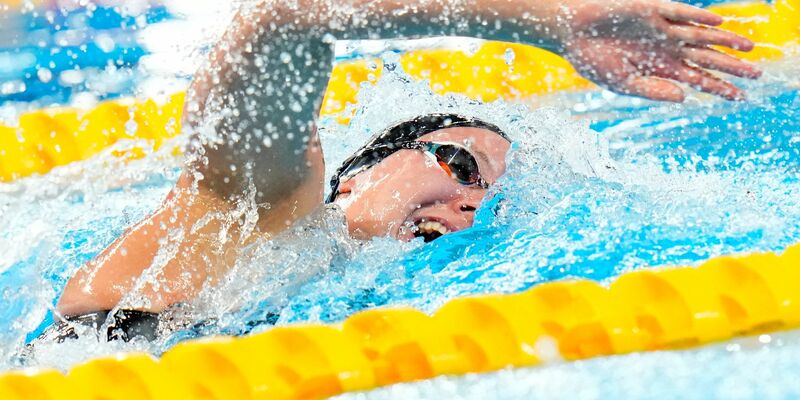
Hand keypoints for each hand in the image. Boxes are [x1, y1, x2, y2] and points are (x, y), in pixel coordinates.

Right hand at [556, 0, 760, 101]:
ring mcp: (661, 28)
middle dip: (730, 66)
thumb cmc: (592, 60)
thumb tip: (685, 97)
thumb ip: (652, 90)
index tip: (738, 97)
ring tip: (748, 48)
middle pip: (705, 58)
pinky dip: (700, 18)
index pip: (696, 78)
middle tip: (756, 74)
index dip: (717, 87)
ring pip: (700, 35)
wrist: (571, 33)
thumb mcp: (622, 83)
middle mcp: (666, 48)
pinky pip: (681, 13)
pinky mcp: (652, 10)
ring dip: (724, 41)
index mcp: (660, 68)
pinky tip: (718, 26)